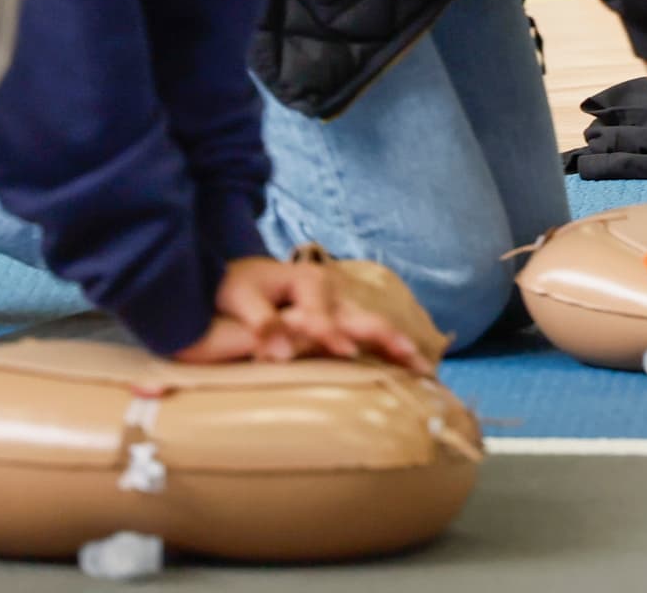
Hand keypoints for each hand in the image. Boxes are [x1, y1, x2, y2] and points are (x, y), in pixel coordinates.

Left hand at [174, 255, 430, 369]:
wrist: (226, 278)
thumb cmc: (231, 287)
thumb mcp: (239, 296)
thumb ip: (261, 321)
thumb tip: (280, 352)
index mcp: (309, 283)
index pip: (323, 317)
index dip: (331, 334)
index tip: (344, 354)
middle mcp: (330, 292)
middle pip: (364, 319)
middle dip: (390, 340)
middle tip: (416, 363)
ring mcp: (335, 305)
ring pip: (371, 327)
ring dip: (396, 347)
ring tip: (421, 368)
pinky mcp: (332, 319)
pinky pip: (361, 333)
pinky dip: (383, 348)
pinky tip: (398, 364)